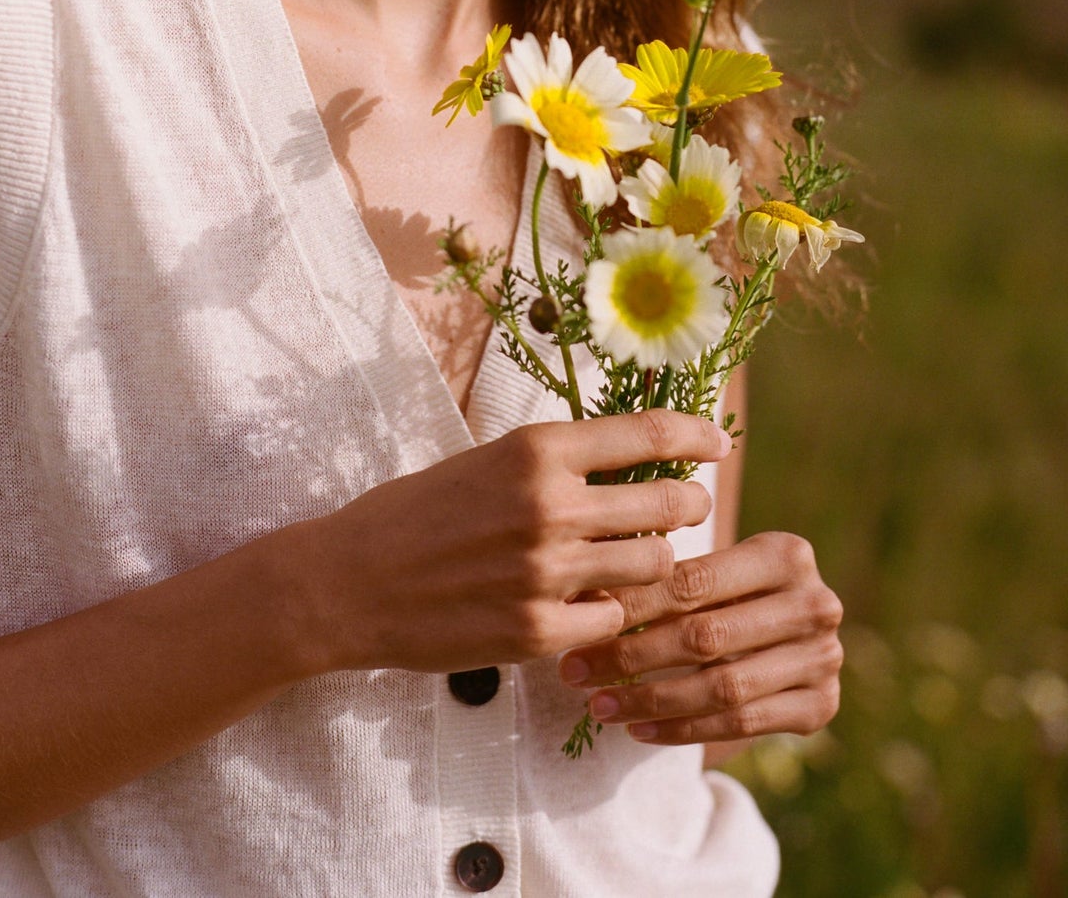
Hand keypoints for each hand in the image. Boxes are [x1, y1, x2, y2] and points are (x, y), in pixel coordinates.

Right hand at [298, 411, 729, 677]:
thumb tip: (631, 461)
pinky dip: (609, 614)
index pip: (646, 435)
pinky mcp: (538, 632)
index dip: (694, 436)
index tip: (717, 442)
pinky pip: (613, 621)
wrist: (350, 581)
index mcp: (536, 450)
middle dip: (688, 505)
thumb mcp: (488, 461)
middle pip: (668, 504)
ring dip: (652, 563)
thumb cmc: (418, 512)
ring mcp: (547, 573)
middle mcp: (550, 505)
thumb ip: (557, 464)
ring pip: (652, 567)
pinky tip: (584, 605)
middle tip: (687, 507)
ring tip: (633, 560)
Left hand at [556, 530, 842, 745]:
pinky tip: (639, 730)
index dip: (632, 604)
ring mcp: (824, 658)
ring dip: (651, 700)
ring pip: (722, 687)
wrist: (790, 636)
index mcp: (786, 553)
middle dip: (631, 655)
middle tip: (575, 669)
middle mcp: (816, 603)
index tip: (577, 619)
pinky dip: (684, 730)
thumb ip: (664, 576)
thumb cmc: (730, 592)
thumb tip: (581, 596)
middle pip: (706, 637)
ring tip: (598, 705)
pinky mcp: (822, 706)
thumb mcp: (712, 570)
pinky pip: (743, 724)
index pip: (695, 582)